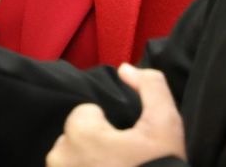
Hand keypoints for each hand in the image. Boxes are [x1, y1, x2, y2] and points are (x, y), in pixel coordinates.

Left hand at [46, 64, 185, 166]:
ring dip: (86, 164)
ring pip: (70, 161)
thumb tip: (126, 69)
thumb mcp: (166, 123)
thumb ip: (150, 85)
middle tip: (121, 161)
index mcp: (79, 133)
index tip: (125, 142)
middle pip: (74, 138)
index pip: (85, 113)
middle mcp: (59, 157)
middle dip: (93, 146)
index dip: (108, 125)